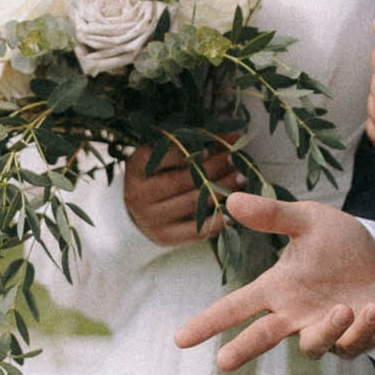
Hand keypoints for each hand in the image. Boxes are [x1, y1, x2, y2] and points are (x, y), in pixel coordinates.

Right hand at [123, 139, 240, 246]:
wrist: (133, 212)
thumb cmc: (155, 175)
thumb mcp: (161, 154)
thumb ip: (189, 144)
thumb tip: (231, 138)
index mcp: (137, 166)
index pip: (167, 155)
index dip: (191, 151)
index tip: (212, 147)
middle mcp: (139, 194)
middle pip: (184, 180)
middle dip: (215, 168)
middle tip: (237, 161)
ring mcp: (151, 218)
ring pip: (194, 203)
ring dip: (222, 190)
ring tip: (241, 179)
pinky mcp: (164, 237)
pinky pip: (197, 230)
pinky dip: (218, 220)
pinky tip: (234, 210)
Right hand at [173, 192, 374, 366]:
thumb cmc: (340, 242)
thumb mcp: (309, 221)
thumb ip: (273, 216)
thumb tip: (231, 201)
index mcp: (279, 287)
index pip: (238, 305)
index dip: (210, 321)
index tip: (181, 338)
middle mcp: (295, 314)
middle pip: (262, 336)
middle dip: (243, 348)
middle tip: (223, 361)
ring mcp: (322, 329)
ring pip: (312, 345)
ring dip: (327, 329)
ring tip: (343, 308)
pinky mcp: (352, 340)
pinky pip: (351, 343)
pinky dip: (362, 328)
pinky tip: (372, 309)